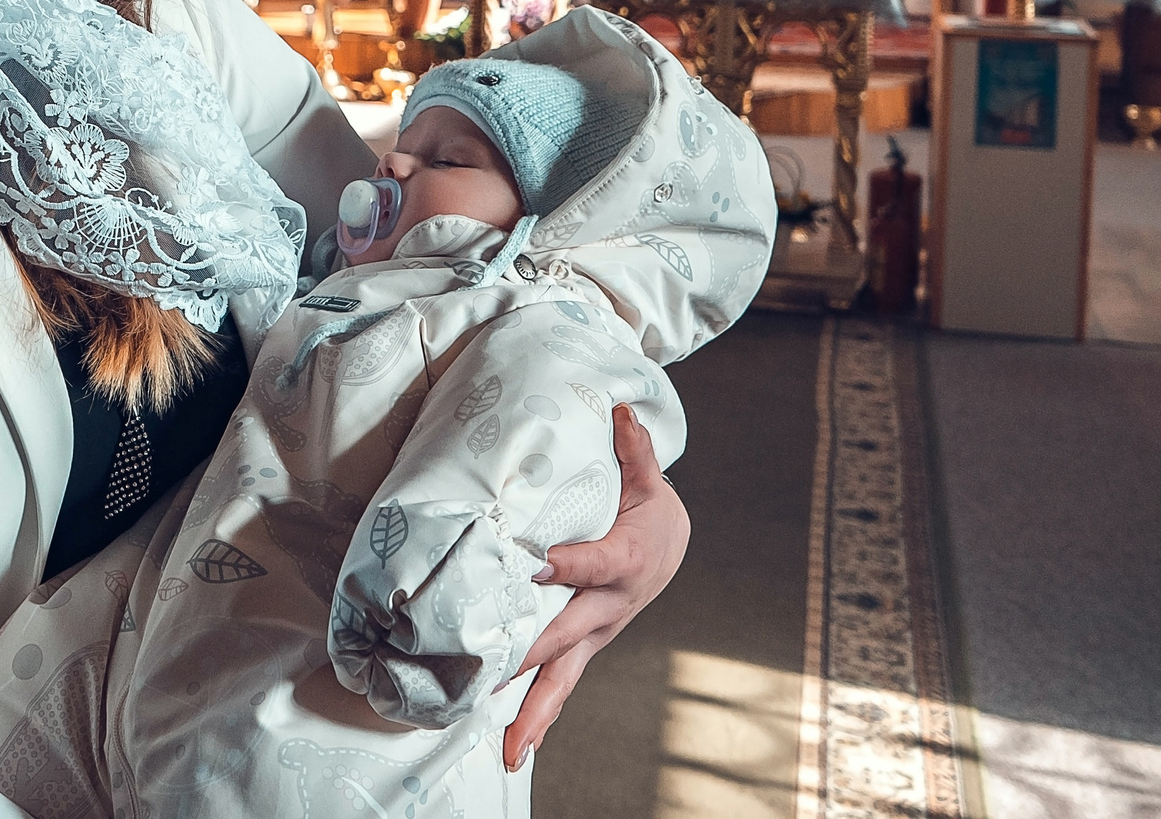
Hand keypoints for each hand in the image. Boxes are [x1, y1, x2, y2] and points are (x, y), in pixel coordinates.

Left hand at [502, 404, 689, 771]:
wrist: (670, 549)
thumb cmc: (649, 512)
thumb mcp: (647, 481)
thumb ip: (633, 449)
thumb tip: (622, 410)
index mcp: (625, 561)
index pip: (593, 563)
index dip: (567, 563)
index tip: (534, 564)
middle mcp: (608, 607)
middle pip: (567, 636)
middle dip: (528, 659)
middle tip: (490, 680)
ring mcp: (594, 634)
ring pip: (563, 678)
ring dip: (533, 714)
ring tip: (507, 750)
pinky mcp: (582, 647)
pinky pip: (559, 685)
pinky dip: (537, 718)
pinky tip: (512, 747)